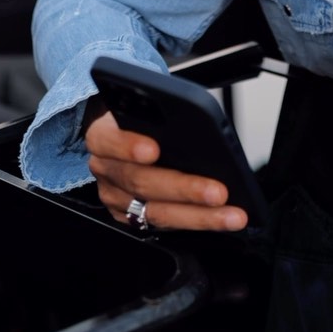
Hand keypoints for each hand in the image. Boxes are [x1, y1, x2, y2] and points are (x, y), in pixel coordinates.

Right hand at [83, 100, 248, 231]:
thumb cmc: (138, 117)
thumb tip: (198, 128)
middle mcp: (105, 170)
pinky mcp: (129, 218)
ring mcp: (116, 198)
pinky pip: (163, 225)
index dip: (128, 145)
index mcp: (102, 136)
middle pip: (142, 183)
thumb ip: (158, 116)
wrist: (118, 135)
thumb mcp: (142, 106)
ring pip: (156, 212)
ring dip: (199, 216)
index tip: (153, 148)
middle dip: (184, 189)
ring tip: (230, 214)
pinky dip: (195, 223)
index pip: (108, 140)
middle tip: (218, 192)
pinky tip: (220, 219)